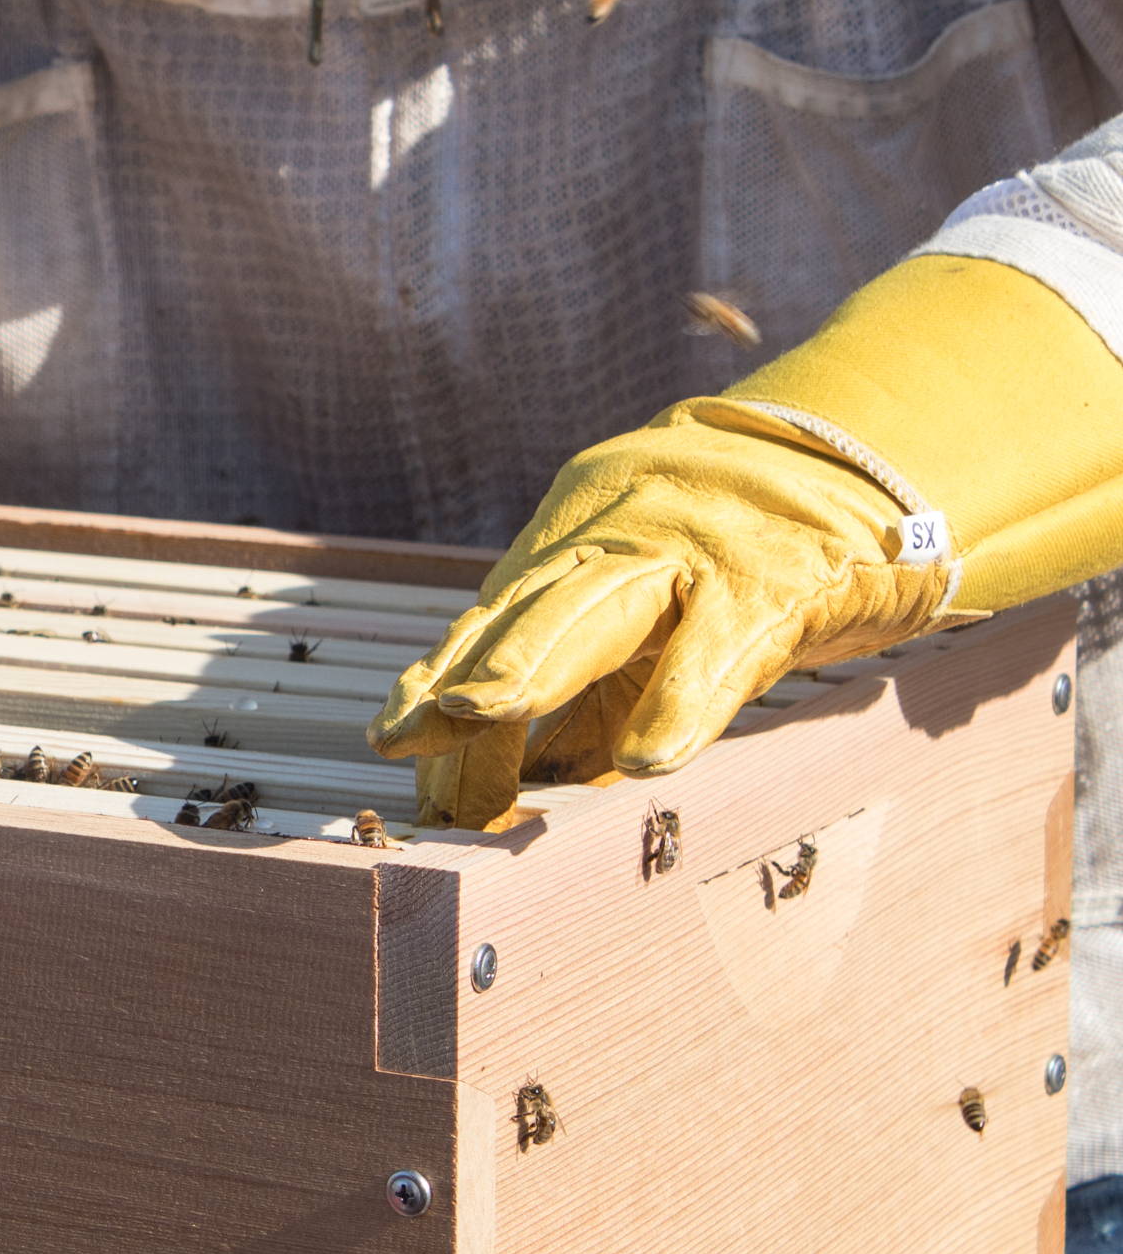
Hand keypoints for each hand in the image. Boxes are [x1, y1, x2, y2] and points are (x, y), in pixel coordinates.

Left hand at [368, 404, 945, 825]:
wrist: (859, 459)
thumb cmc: (733, 563)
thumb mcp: (643, 614)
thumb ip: (581, 696)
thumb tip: (502, 793)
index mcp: (574, 545)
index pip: (494, 619)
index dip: (441, 679)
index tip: (394, 740)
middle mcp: (621, 535)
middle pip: (531, 604)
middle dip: (469, 663)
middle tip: (412, 726)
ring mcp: (698, 550)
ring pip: (605, 600)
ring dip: (537, 660)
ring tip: (479, 712)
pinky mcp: (779, 579)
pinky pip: (724, 644)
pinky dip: (682, 701)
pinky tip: (649, 760)